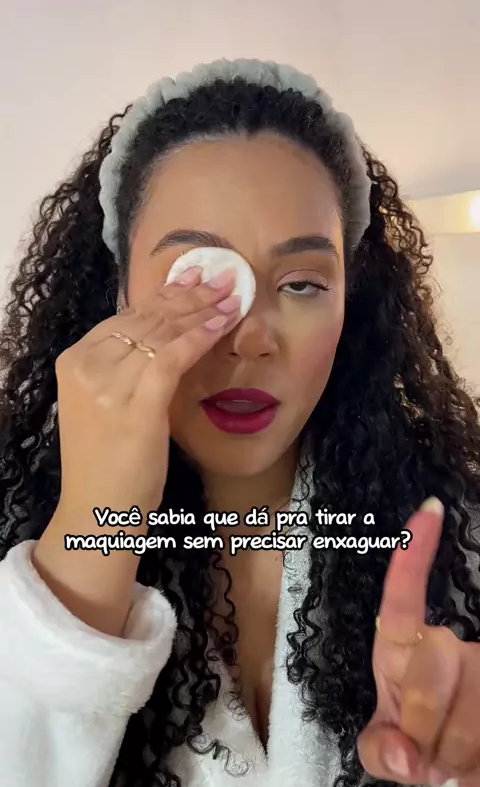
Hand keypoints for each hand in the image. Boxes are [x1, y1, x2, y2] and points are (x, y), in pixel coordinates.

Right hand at [55, 266, 240, 521]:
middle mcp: (87, 365)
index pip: (126, 317)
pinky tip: (223, 322)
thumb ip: (123, 367)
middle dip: (189, 295)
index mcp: (75, 361)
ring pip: (162, 332)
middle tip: (222, 279)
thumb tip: (163, 332)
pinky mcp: (135, 404)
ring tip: (231, 295)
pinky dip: (201, 336)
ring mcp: (108, 384)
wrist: (98, 509)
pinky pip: (173, 356)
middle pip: (146, 318)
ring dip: (202, 310)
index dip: (164, 295)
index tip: (193, 278)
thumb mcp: (104, 402)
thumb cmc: (107, 461)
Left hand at [358, 498, 479, 786]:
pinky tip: (475, 769)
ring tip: (454, 762)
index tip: (430, 510)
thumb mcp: (387, 747)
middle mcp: (448, 647)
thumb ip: (380, 751)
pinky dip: (479, 771)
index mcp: (402, 650)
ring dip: (458, 757)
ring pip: (473, 712)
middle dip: (424, 727)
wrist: (465, 765)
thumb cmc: (417, 743)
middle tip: (429, 756)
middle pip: (434, 667)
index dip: (414, 557)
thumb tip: (407, 757)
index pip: (404, 599)